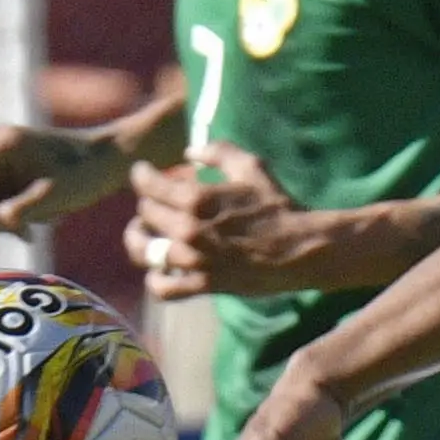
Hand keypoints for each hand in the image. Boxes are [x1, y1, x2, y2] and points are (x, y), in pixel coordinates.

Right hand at [0, 123, 131, 230]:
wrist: (110, 161)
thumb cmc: (87, 173)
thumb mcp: (60, 194)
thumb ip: (28, 208)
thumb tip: (0, 221)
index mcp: (3, 145)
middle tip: (23, 234)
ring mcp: (2, 167)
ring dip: (3, 224)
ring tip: (37, 228)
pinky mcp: (10, 180)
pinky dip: (12, 222)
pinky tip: (40, 225)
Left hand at [129, 144, 351, 296]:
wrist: (300, 248)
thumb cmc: (276, 205)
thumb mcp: (251, 166)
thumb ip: (217, 152)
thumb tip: (188, 152)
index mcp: (196, 198)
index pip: (147, 184)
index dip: (141, 175)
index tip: (143, 172)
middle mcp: (187, 229)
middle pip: (145, 214)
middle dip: (147, 204)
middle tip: (154, 202)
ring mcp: (193, 259)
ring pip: (143, 251)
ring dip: (139, 240)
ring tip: (142, 235)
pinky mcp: (202, 284)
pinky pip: (162, 287)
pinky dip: (155, 279)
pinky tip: (160, 269)